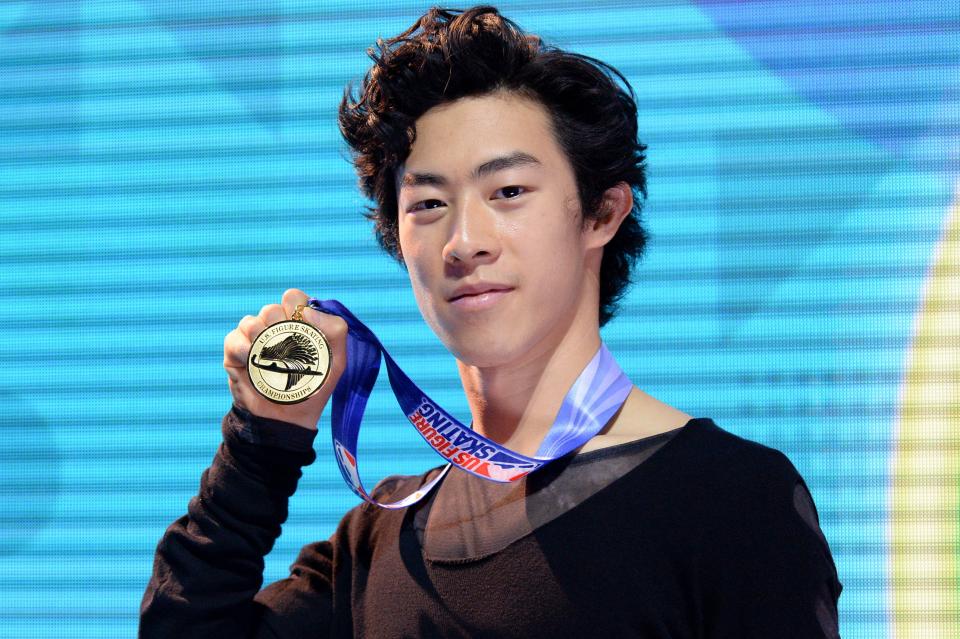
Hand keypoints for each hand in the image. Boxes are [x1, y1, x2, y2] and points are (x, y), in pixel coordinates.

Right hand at [223, 289, 347, 429]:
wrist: (286, 420)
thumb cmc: (314, 389)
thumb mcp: (337, 361)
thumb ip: (335, 330)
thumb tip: (307, 311)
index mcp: (298, 326)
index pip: (293, 298)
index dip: (295, 305)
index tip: (301, 324)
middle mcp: (275, 329)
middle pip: (271, 308)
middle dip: (279, 324)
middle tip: (286, 346)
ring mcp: (254, 340)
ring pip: (251, 321)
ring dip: (260, 335)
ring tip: (269, 356)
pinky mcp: (235, 354)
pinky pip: (234, 338)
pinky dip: (243, 347)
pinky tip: (251, 361)